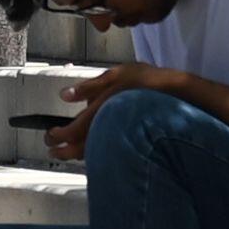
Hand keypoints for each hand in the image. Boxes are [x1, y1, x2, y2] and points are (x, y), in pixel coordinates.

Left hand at [50, 62, 173, 165]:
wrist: (179, 96)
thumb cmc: (148, 82)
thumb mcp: (117, 75)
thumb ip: (89, 87)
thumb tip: (65, 95)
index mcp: (101, 111)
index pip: (73, 131)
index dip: (58, 136)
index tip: (50, 136)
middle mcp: (109, 129)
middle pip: (80, 149)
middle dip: (64, 151)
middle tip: (54, 150)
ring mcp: (121, 139)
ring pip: (94, 153)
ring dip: (78, 154)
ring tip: (68, 152)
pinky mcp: (131, 143)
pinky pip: (108, 151)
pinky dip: (96, 152)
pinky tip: (95, 148)